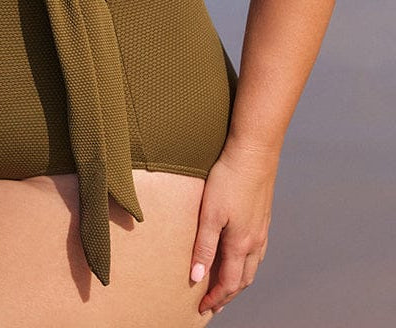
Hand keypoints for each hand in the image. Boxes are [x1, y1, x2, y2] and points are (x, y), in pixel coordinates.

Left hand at [190, 143, 276, 314]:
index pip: (230, 283)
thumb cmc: (229, 179)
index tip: (202, 308)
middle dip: (228, 294)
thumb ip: (204, 247)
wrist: (254, 151)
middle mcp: (256, 240)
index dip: (216, 298)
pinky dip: (246, 261)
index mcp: (241, 244)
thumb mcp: (210, 214)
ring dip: (239, 279)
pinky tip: (240, 253)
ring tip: (226, 283)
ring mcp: (262, 228)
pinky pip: (257, 249)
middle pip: (244, 279)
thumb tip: (197, 278)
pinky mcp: (263, 215)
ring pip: (253, 265)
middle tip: (214, 304)